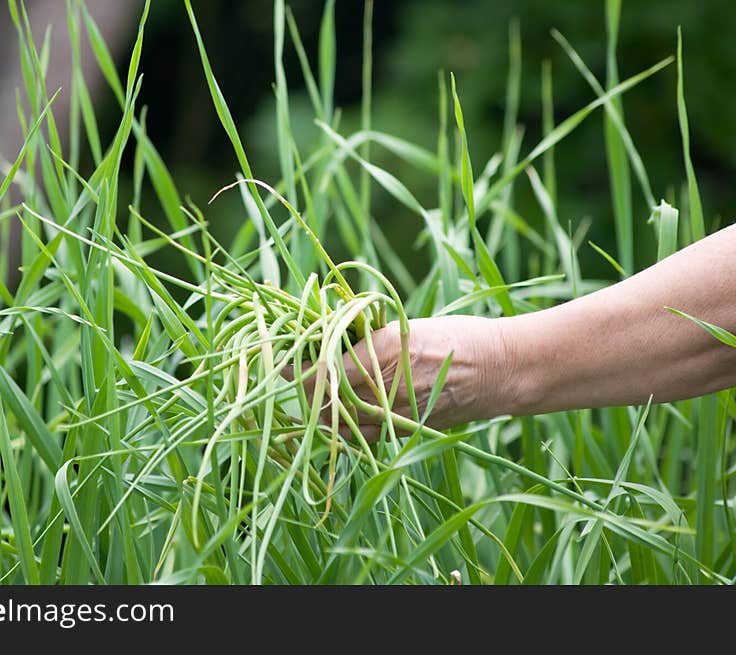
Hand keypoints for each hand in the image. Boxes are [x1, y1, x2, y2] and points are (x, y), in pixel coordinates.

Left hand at [289, 315, 508, 441]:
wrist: (501, 370)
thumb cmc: (456, 337)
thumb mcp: (405, 326)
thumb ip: (364, 336)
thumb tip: (322, 338)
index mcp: (384, 351)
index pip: (324, 369)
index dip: (297, 369)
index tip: (282, 361)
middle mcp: (387, 388)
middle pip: (325, 401)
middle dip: (305, 390)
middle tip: (293, 374)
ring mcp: (396, 415)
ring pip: (340, 424)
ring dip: (322, 411)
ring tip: (316, 393)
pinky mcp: (405, 431)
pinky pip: (364, 435)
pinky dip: (347, 425)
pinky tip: (343, 410)